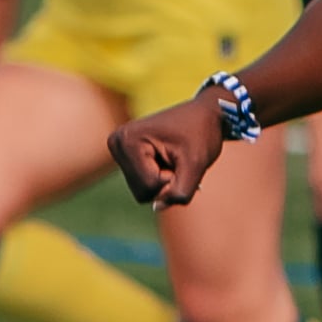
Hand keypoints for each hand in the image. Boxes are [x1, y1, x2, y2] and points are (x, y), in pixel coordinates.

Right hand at [108, 94, 229, 208]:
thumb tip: (158, 208)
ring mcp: (118, 149)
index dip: (173, 179)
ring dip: (164, 181)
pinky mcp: (124, 155)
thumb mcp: (196, 164)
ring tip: (174, 159)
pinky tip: (167, 159)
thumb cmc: (202, 133)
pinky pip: (142, 185)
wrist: (204, 113)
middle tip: (179, 160)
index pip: (149, 186)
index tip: (183, 157)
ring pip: (141, 191)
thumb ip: (180, 192)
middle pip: (141, 192)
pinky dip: (159, 178)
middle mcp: (116, 143)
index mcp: (128, 140)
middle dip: (166, 183)